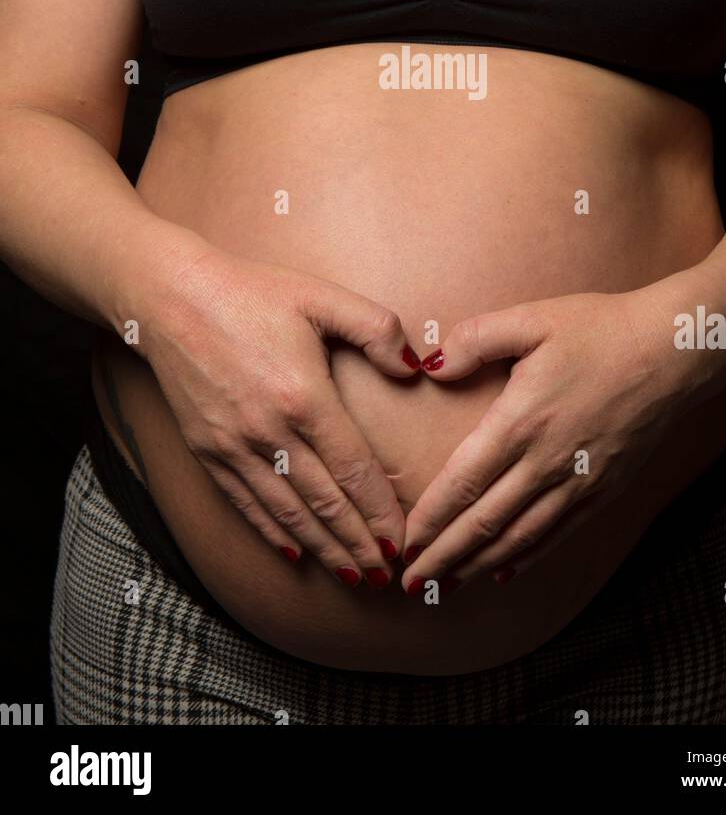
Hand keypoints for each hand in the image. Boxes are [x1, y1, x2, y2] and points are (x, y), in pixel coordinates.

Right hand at [138, 246, 419, 585]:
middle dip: (359, 543)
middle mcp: (269, 432)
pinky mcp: (208, 451)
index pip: (353, 470)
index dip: (381, 511)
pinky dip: (275, 534)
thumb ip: (376, 328)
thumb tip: (413, 369)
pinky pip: (247, 504)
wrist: (171, 298)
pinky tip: (296, 554)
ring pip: (288, 513)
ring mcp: (234, 447)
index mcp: (304, 396)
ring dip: (324, 549)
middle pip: (325, 503)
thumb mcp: (322, 296)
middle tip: (389, 574)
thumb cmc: (252, 292)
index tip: (404, 539)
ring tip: (353, 575)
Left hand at [400, 290, 694, 591]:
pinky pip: (558, 534)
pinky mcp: (604, 488)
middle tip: (409, 584)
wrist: (674, 351)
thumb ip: (476, 339)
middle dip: (444, 557)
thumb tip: (432, 365)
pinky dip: (527, 558)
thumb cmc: (601, 329)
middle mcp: (547, 462)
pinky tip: (505, 571)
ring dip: (478, 566)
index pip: (464, 483)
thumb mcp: (532, 319)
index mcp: (521, 422)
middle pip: (485, 523)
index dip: (431, 519)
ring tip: (446, 586)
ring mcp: (578, 481)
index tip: (404, 542)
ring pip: (519, 538)